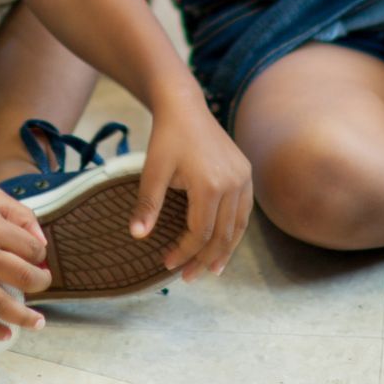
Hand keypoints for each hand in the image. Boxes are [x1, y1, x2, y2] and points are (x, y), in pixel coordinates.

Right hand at [0, 183, 50, 341]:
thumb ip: (23, 216)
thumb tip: (42, 246)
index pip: (32, 249)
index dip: (41, 255)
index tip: (38, 257)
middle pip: (23, 277)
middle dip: (40, 282)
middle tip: (42, 282)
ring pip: (1, 303)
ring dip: (25, 316)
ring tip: (38, 322)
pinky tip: (6, 334)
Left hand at [139, 87, 252, 277]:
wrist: (185, 106)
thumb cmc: (166, 137)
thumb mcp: (152, 170)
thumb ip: (147, 204)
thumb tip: (137, 237)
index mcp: (210, 184)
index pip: (199, 232)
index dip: (184, 252)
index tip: (167, 263)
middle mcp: (233, 183)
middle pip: (222, 234)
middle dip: (204, 259)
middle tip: (188, 277)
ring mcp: (243, 178)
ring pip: (238, 226)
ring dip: (224, 251)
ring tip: (210, 270)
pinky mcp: (246, 173)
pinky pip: (244, 212)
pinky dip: (234, 232)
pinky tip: (224, 244)